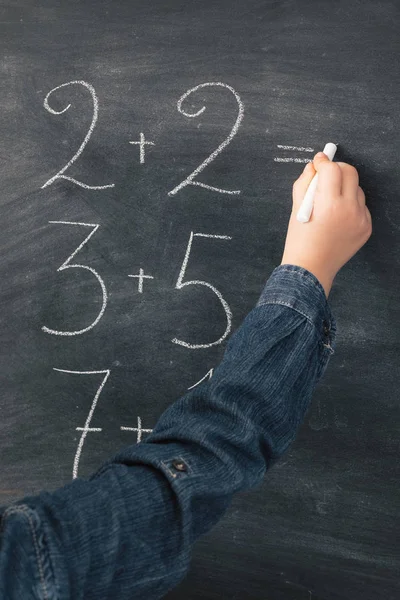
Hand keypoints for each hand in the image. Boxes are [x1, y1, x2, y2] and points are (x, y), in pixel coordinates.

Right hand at [281, 152, 371, 296]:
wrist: (311, 268)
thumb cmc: (300, 241)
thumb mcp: (296, 209)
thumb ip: (304, 183)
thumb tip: (313, 167)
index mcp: (329, 204)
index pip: (331, 170)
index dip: (323, 162)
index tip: (319, 161)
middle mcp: (348, 210)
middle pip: (350, 173)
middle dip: (337, 169)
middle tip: (326, 174)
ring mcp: (360, 219)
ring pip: (357, 189)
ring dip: (344, 188)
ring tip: (330, 201)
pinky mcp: (366, 227)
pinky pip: (361, 206)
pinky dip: (350, 205)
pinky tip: (337, 217)